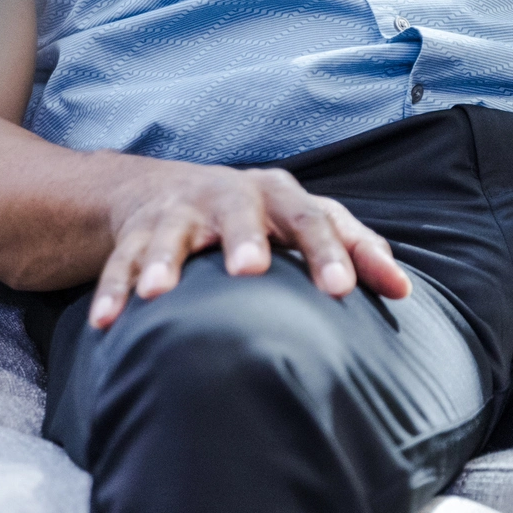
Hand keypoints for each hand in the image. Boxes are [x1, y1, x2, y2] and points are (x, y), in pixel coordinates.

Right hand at [89, 158, 409, 327]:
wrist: (173, 189)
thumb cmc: (265, 217)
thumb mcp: (310, 223)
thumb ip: (358, 251)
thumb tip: (404, 290)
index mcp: (280, 195)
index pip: (312, 219)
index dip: (329, 252)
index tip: (342, 290)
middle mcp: (228, 196)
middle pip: (238, 213)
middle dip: (243, 239)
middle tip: (250, 270)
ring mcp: (179, 212)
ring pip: (169, 234)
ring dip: (163, 262)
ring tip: (158, 295)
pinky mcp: (136, 233)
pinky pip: (120, 262)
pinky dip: (114, 290)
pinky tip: (108, 323)